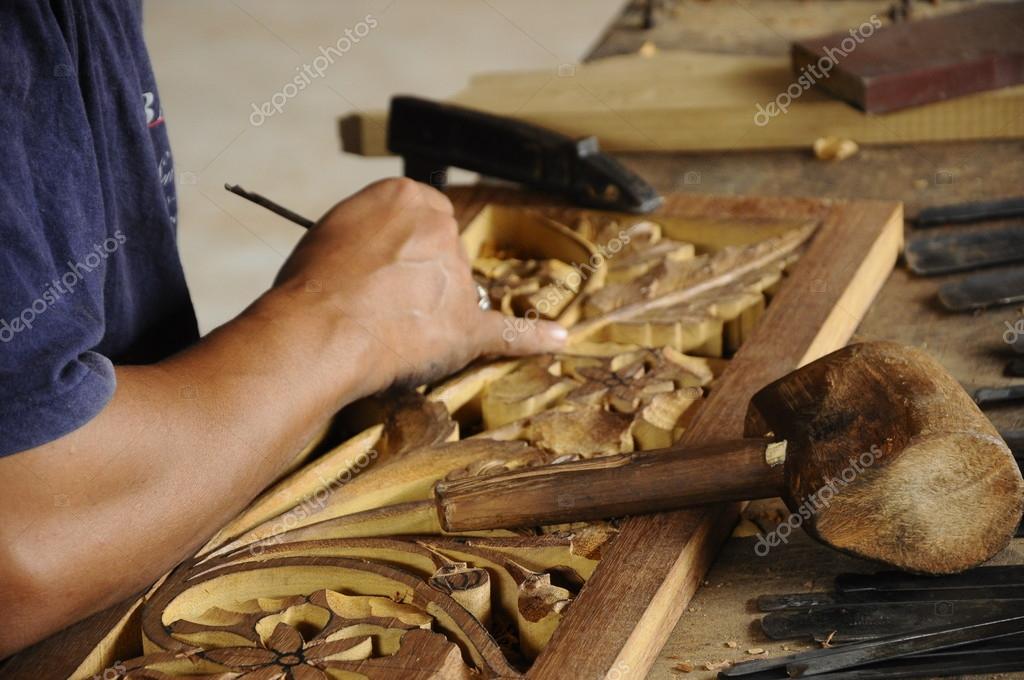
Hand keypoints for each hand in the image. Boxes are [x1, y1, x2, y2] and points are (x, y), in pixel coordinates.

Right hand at [271, 178, 566, 394]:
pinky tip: (557, 339)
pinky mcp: (467, 326)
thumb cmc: (312, 283)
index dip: (399, 248)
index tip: (381, 266)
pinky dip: (534, 338)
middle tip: (375, 303)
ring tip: (385, 331)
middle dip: (417, 278)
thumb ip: (367, 230)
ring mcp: (458, 277)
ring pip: (457, 292)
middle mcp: (440, 228)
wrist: (320, 328)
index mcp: (408, 197)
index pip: (420, 216)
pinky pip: (508, 332)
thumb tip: (377, 248)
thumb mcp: (331, 229)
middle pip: (443, 253)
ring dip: (431, 311)